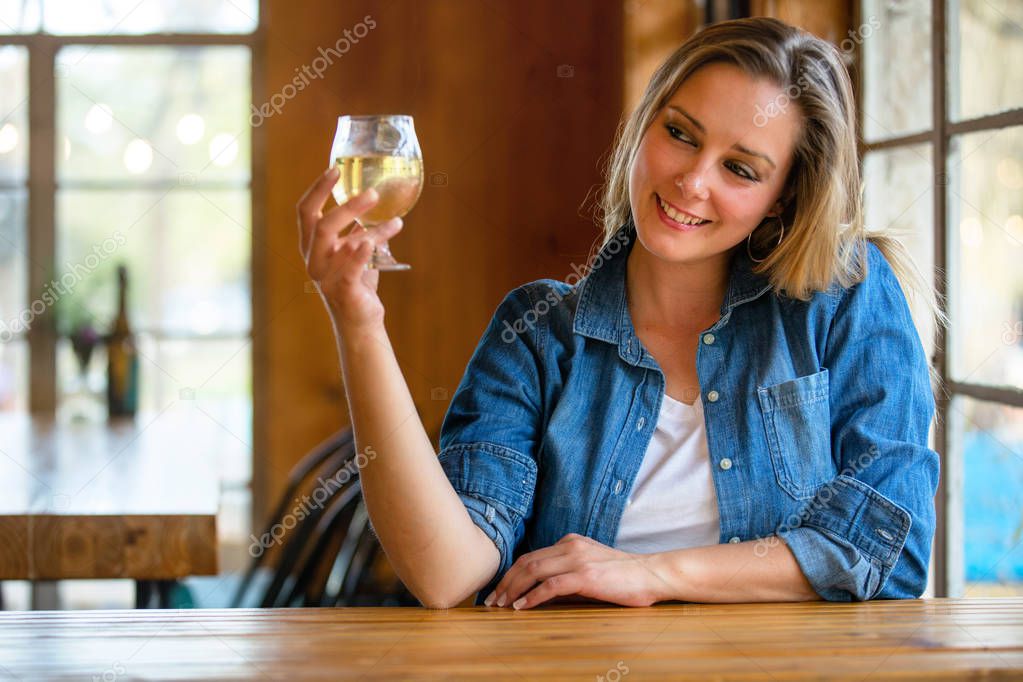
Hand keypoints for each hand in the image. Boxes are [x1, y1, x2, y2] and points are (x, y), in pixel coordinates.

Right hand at [296, 167, 403, 332]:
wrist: (359, 321)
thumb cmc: (357, 282)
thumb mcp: (354, 251)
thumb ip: (358, 229)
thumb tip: (373, 199)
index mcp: (311, 246)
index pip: (306, 211)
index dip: (318, 189)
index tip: (336, 169)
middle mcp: (313, 260)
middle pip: (322, 225)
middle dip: (347, 206)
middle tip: (373, 193)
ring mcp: (325, 277)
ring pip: (343, 244)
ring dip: (371, 230)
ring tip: (397, 222)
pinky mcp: (342, 291)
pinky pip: (350, 269)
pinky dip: (361, 254)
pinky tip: (374, 243)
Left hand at [483, 533, 669, 609]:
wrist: (652, 574)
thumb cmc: (623, 576)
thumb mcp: (590, 569)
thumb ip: (566, 576)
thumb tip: (539, 594)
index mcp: (570, 542)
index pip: (531, 557)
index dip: (511, 574)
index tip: (499, 590)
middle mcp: (570, 546)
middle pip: (526, 562)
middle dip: (505, 582)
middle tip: (492, 600)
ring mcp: (577, 559)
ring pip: (533, 571)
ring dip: (513, 589)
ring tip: (501, 605)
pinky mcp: (586, 576)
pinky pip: (551, 586)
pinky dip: (532, 597)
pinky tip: (522, 607)